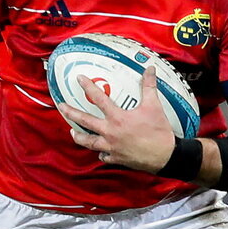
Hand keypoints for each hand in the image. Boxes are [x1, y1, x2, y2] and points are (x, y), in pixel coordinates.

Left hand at [58, 66, 175, 172]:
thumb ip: (149, 87)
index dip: (88, 87)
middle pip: (85, 121)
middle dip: (71, 113)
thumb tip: (149, 70)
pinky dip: (101, 154)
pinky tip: (99, 152)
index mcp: (117, 118)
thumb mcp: (154, 106)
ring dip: (79, 137)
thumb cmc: (158, 132)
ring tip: (73, 132)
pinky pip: (103, 156)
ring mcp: (111, 148)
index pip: (99, 98)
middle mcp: (110, 133)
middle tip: (62, 107)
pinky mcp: (116, 159)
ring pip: (88, 142)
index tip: (79, 79)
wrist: (165, 156)